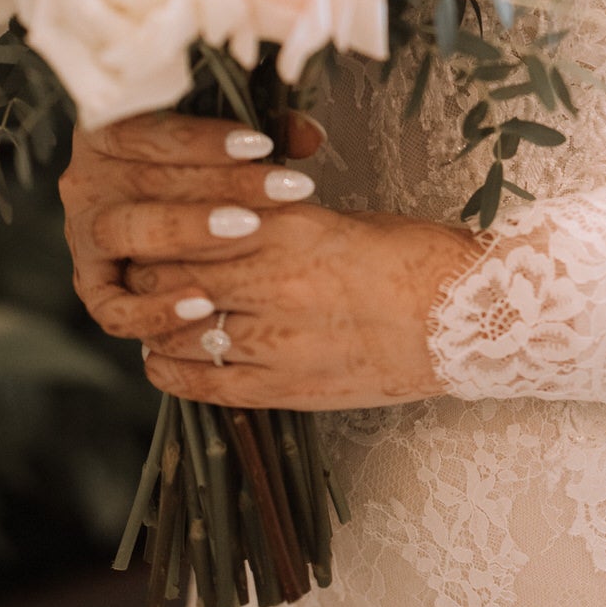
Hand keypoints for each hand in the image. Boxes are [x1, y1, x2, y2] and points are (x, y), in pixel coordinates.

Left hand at [60, 112, 479, 407]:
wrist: (465, 319)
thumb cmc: (410, 258)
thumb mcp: (335, 218)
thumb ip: (271, 221)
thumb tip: (216, 221)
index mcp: (290, 226)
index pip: (187, 225)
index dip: (158, 228)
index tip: (151, 227)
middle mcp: (275, 281)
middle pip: (169, 278)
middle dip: (147, 275)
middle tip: (140, 270)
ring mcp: (279, 340)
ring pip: (177, 333)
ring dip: (156, 324)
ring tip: (155, 315)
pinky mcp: (287, 388)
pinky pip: (204, 384)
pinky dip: (172, 370)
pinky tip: (165, 359)